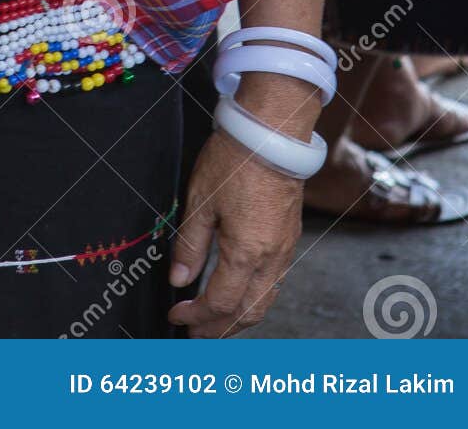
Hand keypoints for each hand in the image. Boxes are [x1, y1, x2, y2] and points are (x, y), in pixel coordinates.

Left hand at [167, 129, 302, 336]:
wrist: (272, 134)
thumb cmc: (235, 160)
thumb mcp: (200, 201)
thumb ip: (190, 245)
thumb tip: (179, 279)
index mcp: (246, 253)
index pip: (219, 303)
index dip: (196, 316)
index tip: (177, 315)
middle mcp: (271, 258)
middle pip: (248, 313)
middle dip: (219, 330)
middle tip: (195, 333)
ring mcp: (285, 249)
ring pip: (266, 301)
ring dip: (240, 318)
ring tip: (216, 321)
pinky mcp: (290, 237)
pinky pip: (275, 282)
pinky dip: (255, 297)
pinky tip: (241, 291)